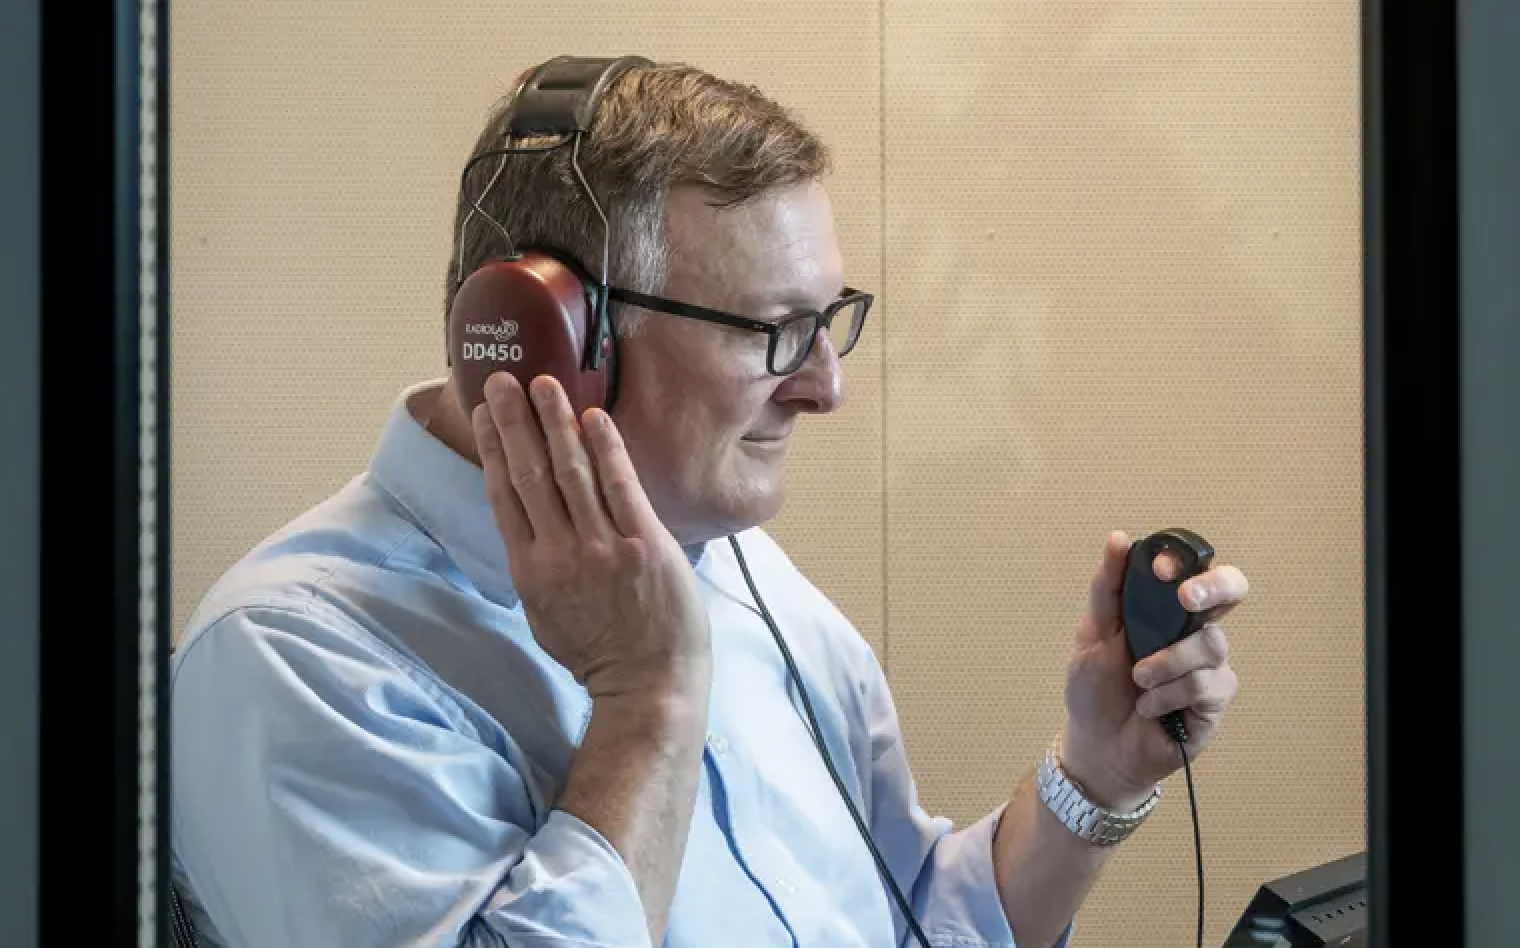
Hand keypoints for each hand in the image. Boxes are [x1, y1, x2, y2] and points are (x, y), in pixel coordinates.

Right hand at [472, 371, 711, 701]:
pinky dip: (605, 448)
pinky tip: (592, 416)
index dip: (494, 447)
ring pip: (571, 471)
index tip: (486, 412)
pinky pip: (620, 485)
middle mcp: (559, 553)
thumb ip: (536, 569)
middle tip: (503, 379)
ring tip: (544, 383)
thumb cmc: (599, 656)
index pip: (504, 495)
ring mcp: (602, 546)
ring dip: (555, 421)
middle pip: (530, 473)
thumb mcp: (546, 615)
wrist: (648, 686)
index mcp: (530, 570)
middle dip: (515, 421)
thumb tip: (530, 530)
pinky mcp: (643, 544)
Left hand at [1058, 531, 1246, 808]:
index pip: (1192, 570)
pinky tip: (1150, 706)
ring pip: (1208, 644)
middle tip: (1187, 598)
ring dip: (1165, 662)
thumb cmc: (1096, 688)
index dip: (1185, 561)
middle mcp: (1195, 631)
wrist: (1097, 744)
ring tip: (1138, 680)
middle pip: (1231, 591)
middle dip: (1214, 589)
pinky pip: (1205, 684)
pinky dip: (1169, 694)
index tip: (1160, 568)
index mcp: (1166, 610)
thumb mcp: (1093, 634)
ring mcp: (1210, 665)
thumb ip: (1107, 589)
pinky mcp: (1215, 701)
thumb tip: (1118, 538)